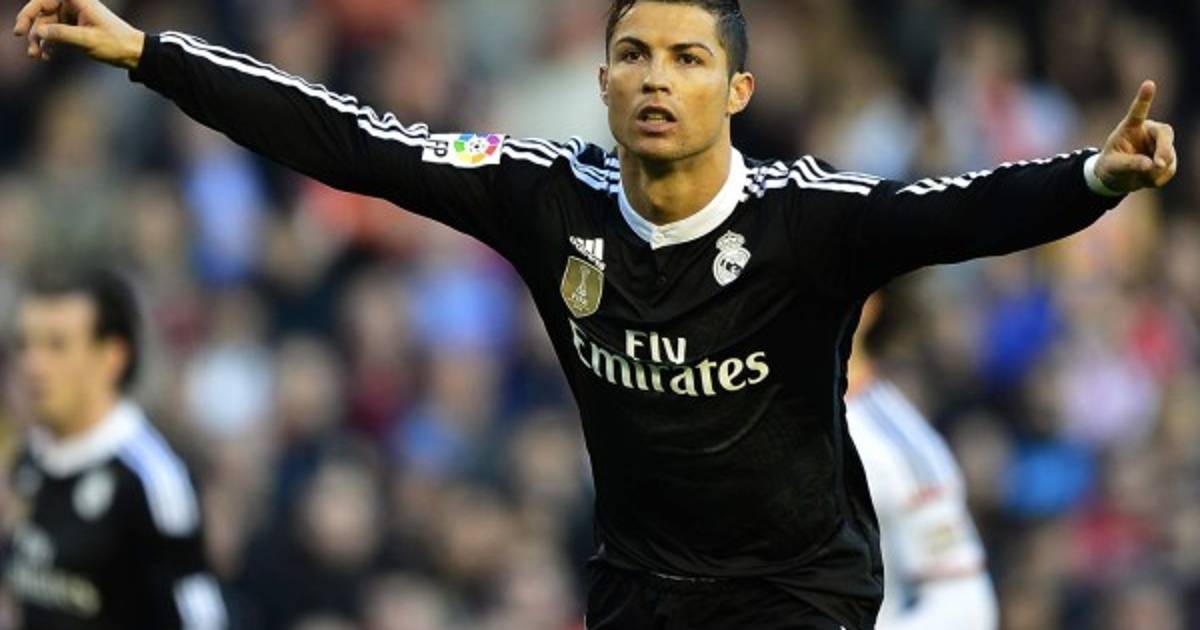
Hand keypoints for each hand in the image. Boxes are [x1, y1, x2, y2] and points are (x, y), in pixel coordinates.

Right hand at [13, 0, 142, 68]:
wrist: (134, 53)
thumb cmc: (115, 43)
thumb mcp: (87, 40)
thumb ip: (62, 34)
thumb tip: (38, 31)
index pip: (43, 0)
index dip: (28, 13)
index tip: (20, 31)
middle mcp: (73, 4)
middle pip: (41, 13)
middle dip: (33, 31)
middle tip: (29, 49)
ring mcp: (73, 16)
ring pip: (47, 24)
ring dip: (39, 40)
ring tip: (36, 56)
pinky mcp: (75, 27)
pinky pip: (55, 32)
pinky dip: (49, 43)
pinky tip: (47, 56)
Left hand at [1093, 80, 1176, 192]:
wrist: (1118, 177)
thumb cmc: (1111, 166)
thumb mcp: (1113, 166)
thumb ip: (1129, 164)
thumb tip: (1151, 165)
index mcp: (1131, 127)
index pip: (1138, 111)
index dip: (1144, 98)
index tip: (1148, 84)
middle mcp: (1149, 131)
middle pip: (1165, 133)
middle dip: (1164, 150)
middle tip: (1158, 165)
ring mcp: (1160, 143)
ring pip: (1169, 154)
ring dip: (1157, 170)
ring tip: (1141, 177)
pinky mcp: (1168, 157)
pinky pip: (1170, 169)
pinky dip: (1159, 178)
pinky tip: (1148, 180)